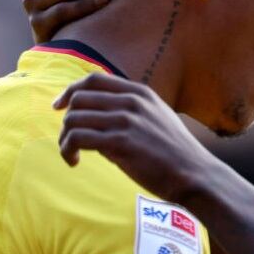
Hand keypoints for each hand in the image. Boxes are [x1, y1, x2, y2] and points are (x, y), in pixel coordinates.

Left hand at [53, 74, 219, 202]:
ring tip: (71, 154)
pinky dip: (68, 150)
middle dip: (65, 120)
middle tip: (69, 141)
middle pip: (79, 98)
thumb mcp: (158, 118)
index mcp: (140, 93)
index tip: (59, 107)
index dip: (71, 90)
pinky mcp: (120, 142)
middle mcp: (131, 102)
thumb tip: (98, 119)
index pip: (94, 79)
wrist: (195, 174)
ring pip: (73, 118)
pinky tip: (74, 162)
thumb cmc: (175, 153)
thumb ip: (132, 111)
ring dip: (64, 138)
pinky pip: (77, 138)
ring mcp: (126, 121)